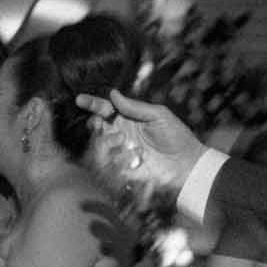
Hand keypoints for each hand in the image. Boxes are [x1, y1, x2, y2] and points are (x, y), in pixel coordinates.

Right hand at [77, 87, 203, 199]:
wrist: (186, 164)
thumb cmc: (176, 136)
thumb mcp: (158, 115)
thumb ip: (135, 107)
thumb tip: (113, 94)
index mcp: (127, 119)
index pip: (104, 109)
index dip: (91, 104)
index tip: (80, 100)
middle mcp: (119, 135)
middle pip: (96, 128)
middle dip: (96, 125)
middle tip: (102, 124)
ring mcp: (119, 154)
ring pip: (97, 147)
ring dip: (105, 143)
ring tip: (123, 142)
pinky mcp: (121, 172)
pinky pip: (106, 167)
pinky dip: (114, 161)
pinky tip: (131, 159)